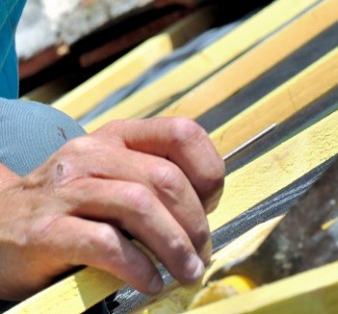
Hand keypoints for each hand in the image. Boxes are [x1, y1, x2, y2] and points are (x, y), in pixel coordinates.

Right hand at [0, 118, 223, 299]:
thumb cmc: (69, 210)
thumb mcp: (111, 178)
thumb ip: (152, 180)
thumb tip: (208, 208)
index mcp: (116, 138)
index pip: (181, 133)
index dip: (209, 170)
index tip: (213, 205)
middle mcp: (90, 154)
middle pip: (165, 179)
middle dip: (195, 222)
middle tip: (202, 254)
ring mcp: (65, 191)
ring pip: (140, 207)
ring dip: (174, 246)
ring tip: (186, 272)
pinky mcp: (44, 231)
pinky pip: (105, 244)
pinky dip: (137, 267)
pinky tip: (149, 282)